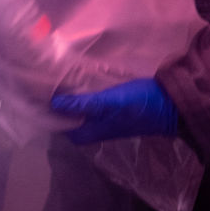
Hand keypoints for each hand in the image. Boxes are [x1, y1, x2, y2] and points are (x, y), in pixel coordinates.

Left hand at [49, 78, 179, 144]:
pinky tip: (77, 79)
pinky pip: (93, 102)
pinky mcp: (114, 108)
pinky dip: (84, 93)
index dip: (50, 115)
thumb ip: (83, 104)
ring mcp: (106, 118)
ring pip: (81, 110)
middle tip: (44, 84)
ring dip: (70, 98)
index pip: (63, 128)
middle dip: (58, 105)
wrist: (172, 104)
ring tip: (56, 79)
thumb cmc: (139, 104)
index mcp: (93, 131)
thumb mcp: (109, 103)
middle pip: (70, 118)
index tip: (37, 98)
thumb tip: (55, 103)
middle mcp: (97, 127)